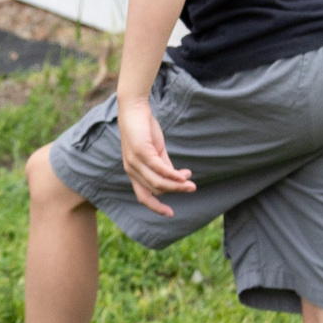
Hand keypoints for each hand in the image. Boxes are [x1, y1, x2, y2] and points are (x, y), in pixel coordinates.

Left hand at [117, 93, 193, 215]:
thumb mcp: (156, 151)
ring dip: (176, 185)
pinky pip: (159, 169)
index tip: (170, 213)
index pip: (143, 196)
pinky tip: (184, 176)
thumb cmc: (144, 129)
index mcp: (133, 172)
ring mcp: (135, 162)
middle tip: (192, 188)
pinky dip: (172, 175)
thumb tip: (177, 180)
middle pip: (156, 190)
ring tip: (191, 184)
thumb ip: (164, 166)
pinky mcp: (141, 152)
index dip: (156, 207)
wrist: (135, 109)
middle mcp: (131, 170)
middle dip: (175, 191)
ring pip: (158, 182)